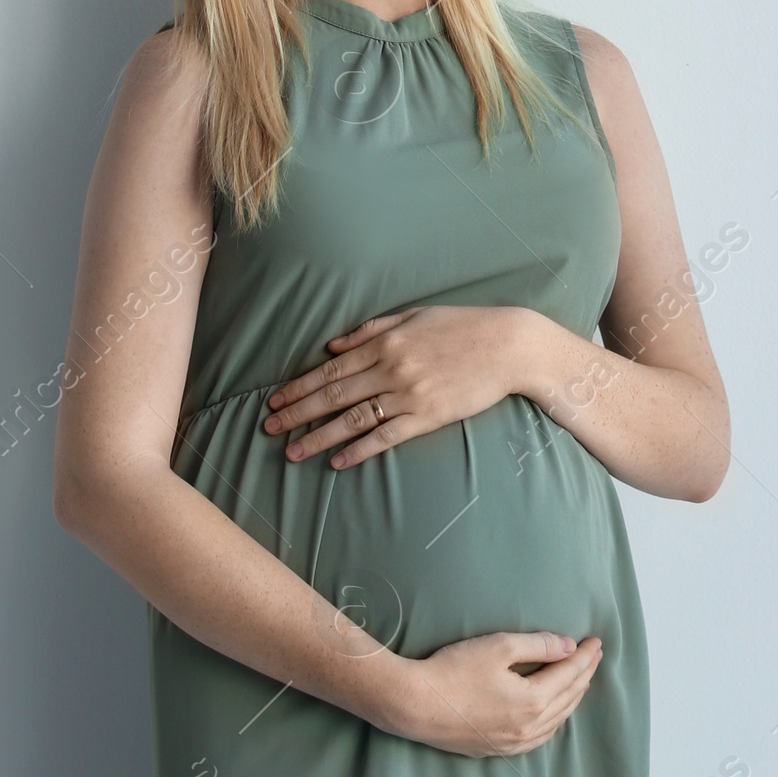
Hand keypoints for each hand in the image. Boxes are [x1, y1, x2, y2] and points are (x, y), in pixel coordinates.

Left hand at [263, 305, 534, 468]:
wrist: (508, 344)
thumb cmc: (462, 326)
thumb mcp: (414, 316)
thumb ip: (372, 330)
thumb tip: (332, 345)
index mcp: (386, 342)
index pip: (332, 368)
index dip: (300, 386)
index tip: (276, 400)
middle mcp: (392, 368)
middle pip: (334, 394)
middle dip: (298, 412)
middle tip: (269, 428)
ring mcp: (409, 395)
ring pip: (354, 419)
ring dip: (319, 436)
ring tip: (293, 452)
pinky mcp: (428, 417)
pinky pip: (386, 437)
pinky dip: (360, 450)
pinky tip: (338, 461)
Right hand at [375, 629, 603, 756]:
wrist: (415, 705)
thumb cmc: (454, 671)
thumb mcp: (499, 646)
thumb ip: (538, 645)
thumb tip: (568, 646)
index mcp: (533, 701)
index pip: (569, 674)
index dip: (585, 656)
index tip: (596, 641)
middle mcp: (528, 728)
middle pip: (567, 699)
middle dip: (583, 675)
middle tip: (593, 657)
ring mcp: (512, 743)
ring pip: (555, 722)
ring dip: (571, 699)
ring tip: (579, 681)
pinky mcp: (495, 749)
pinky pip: (538, 737)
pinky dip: (553, 721)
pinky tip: (552, 714)